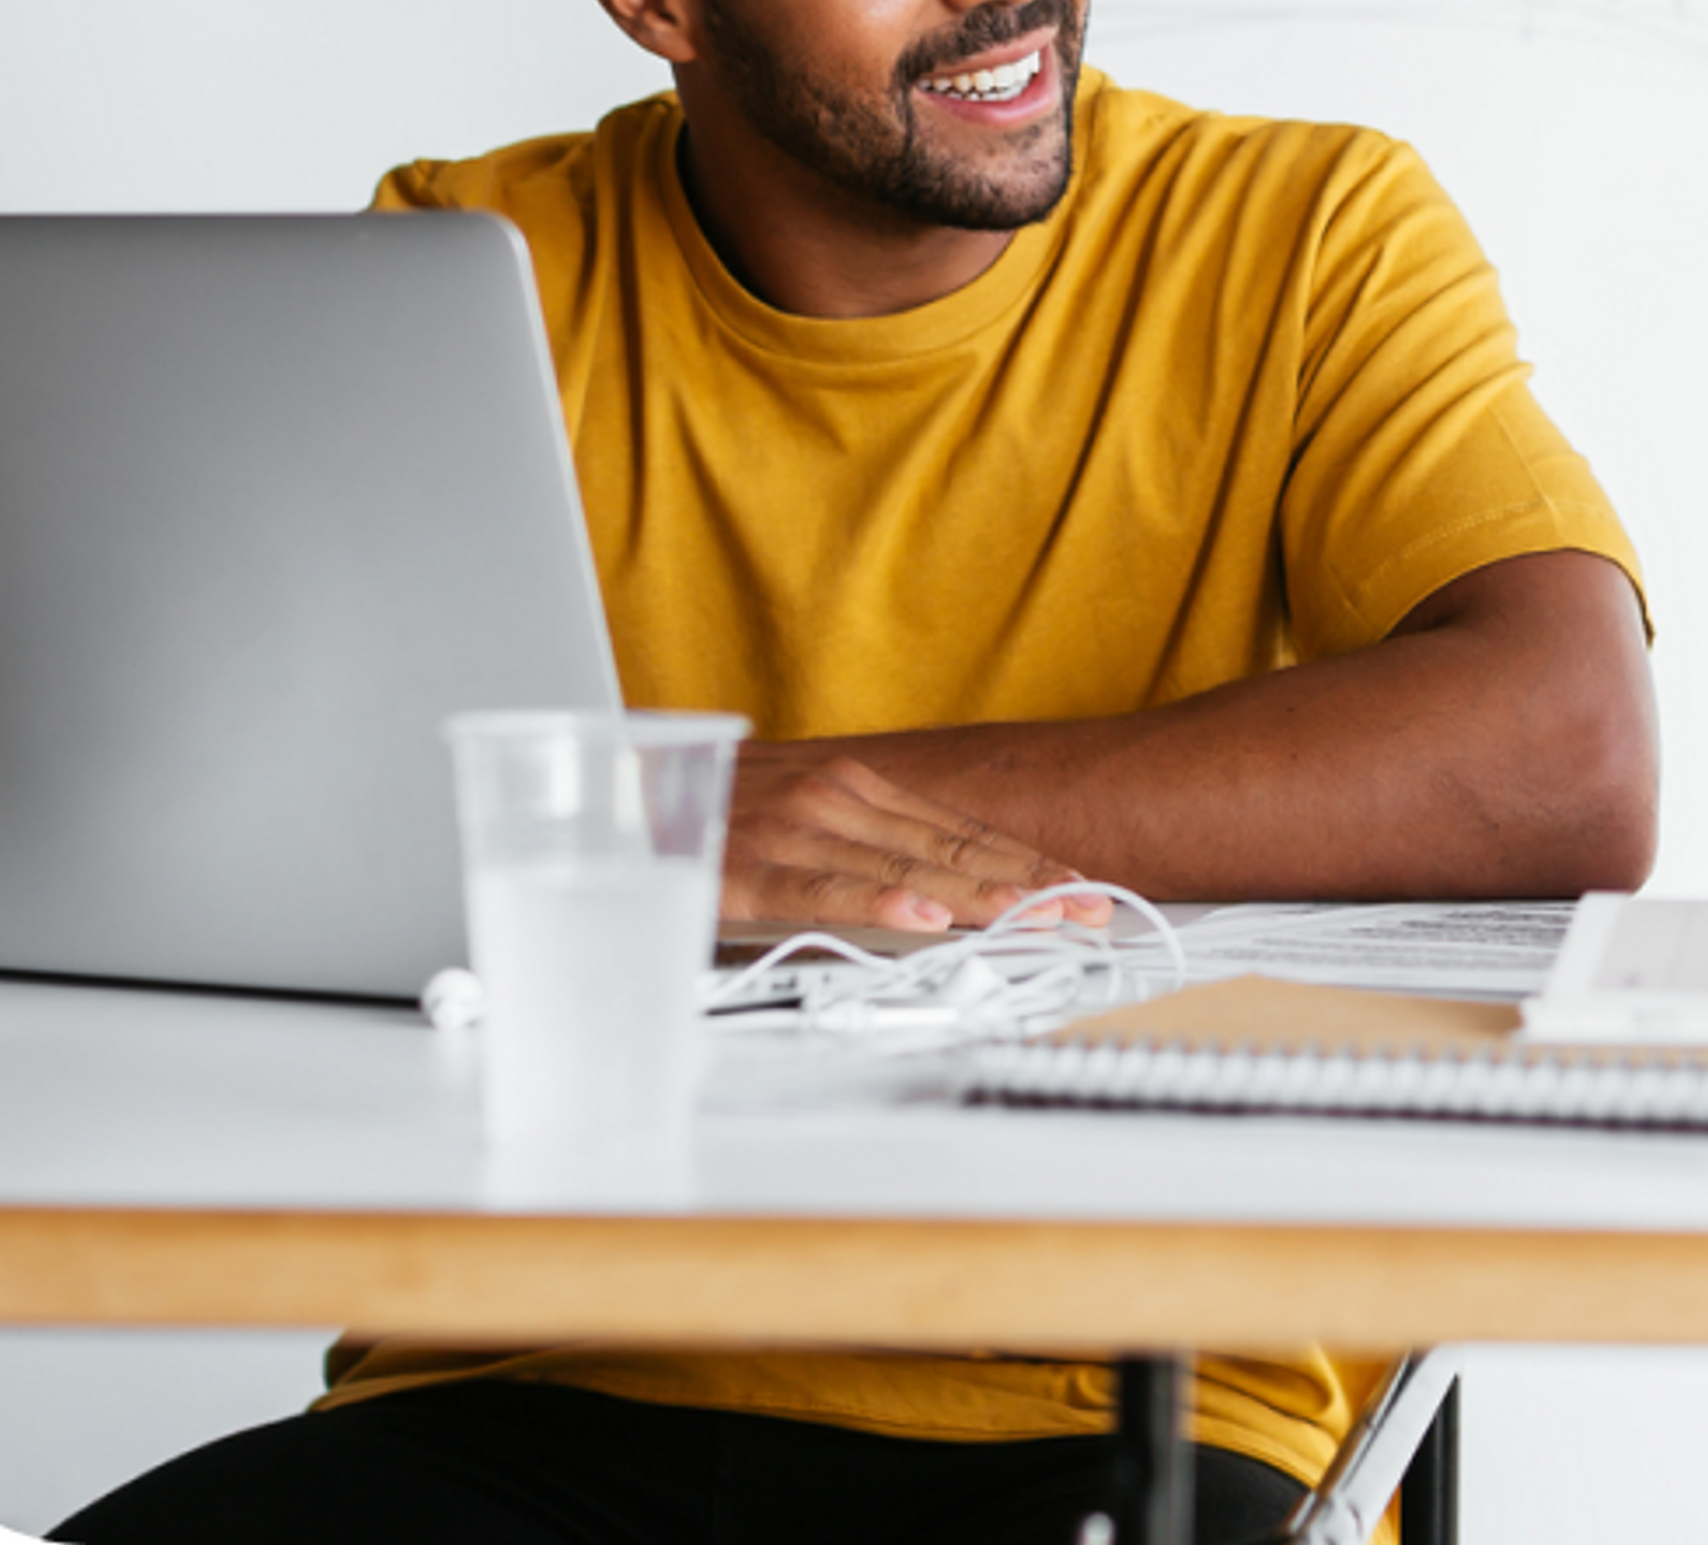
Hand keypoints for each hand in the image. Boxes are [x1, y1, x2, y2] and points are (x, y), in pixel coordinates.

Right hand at [723, 744, 1110, 931]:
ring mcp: (794, 829)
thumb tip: (938, 894)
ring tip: (1038, 915)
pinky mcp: (748, 865)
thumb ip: (865, 853)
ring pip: (904, 869)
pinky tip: (924, 919)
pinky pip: (822, 889)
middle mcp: (836, 799)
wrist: (614, 794)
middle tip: (1093, 907)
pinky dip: (877, 903)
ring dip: (978, 895)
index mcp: (857, 788)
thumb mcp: (803, 825)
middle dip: (1030, 881)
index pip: (963, 830)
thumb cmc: (714, 815)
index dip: (1028, 860)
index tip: (1084, 884)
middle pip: (952, 848)